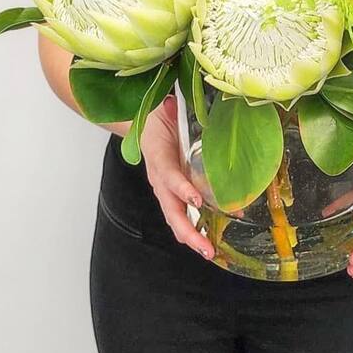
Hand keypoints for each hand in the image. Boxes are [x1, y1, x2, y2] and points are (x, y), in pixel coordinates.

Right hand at [140, 95, 213, 261]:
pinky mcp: (171, 192)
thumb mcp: (161, 110)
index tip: (196, 200)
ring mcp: (164, 187)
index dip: (181, 188)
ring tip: (209, 251)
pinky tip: (208, 239)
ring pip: (175, 217)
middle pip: (171, 209)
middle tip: (206, 247)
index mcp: (157, 156)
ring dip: (192, 236)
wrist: (142, 123)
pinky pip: (181, 213)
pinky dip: (194, 227)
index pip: (168, 175)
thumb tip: (168, 102)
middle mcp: (159, 177)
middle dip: (189, 230)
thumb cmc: (156, 117)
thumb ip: (166, 109)